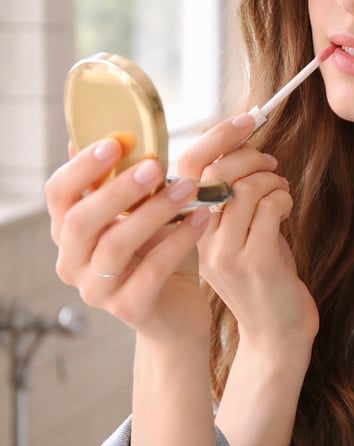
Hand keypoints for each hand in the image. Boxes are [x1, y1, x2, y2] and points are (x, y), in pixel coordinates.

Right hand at [46, 137, 211, 340]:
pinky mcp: (129, 309)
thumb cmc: (160, 255)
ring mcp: (97, 291)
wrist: (179, 312)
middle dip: (118, 189)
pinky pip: (152, 270)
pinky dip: (178, 241)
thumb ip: (127, 185)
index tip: (116, 141)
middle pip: (80, 221)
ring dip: (154, 212)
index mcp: (70, 234)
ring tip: (189, 188)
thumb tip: (116, 133)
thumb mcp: (142, 216)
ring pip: (116, 245)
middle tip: (155, 166)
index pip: (58, 195)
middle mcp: (73, 263)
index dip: (82, 167)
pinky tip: (201, 218)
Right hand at [192, 114, 318, 374]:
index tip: (245, 121)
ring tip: (282, 190)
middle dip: (249, 154)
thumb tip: (242, 148)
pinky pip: (269, 206)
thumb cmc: (264, 279)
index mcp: (189, 231)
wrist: (277, 334)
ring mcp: (226, 254)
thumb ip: (234, 198)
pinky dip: (284, 198)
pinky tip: (288, 209)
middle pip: (214, 172)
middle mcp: (200, 242)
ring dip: (272, 179)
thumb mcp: (241, 234)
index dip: (217, 138)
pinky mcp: (256, 261)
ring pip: (245, 187)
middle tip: (271, 162)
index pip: (189, 170)